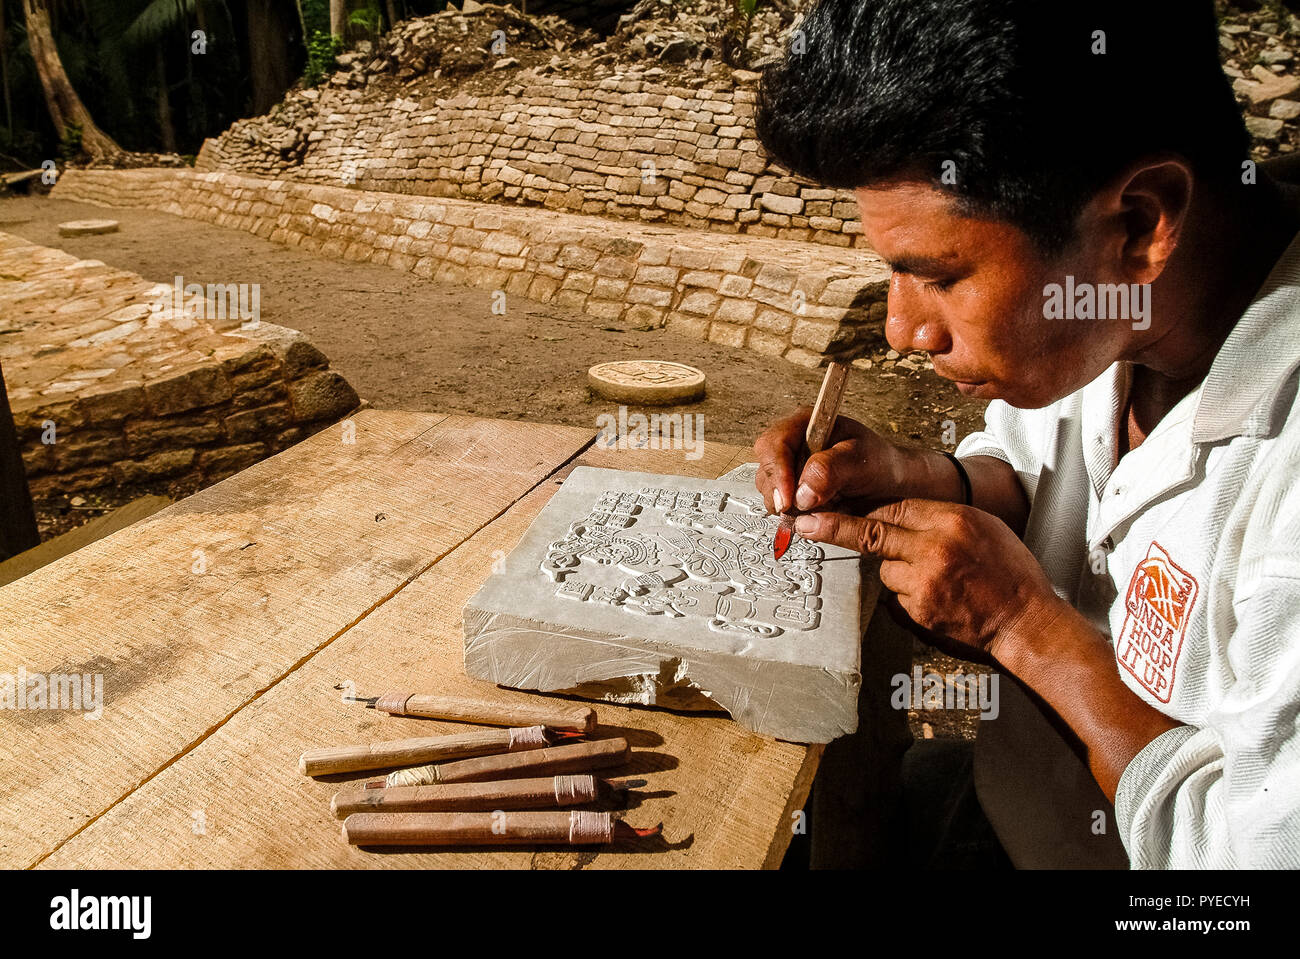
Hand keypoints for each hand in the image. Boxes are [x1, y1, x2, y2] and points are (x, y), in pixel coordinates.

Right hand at [753, 407, 906, 515]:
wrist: (888, 481)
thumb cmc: (878, 462)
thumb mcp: (860, 460)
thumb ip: (829, 470)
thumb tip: (801, 492)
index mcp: (806, 423)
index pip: (775, 444)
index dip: (778, 472)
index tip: (788, 499)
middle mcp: (793, 441)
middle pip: (766, 467)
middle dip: (781, 492)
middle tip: (802, 508)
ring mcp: (790, 465)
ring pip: (769, 488)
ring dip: (787, 504)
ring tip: (818, 506)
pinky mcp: (791, 486)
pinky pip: (778, 502)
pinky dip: (792, 512)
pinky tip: (814, 510)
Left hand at [794, 498, 1068, 657]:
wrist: (1026, 621)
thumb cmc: (1010, 572)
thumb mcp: (982, 526)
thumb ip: (939, 518)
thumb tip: (899, 515)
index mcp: (952, 520)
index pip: (894, 506)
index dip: (865, 508)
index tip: (832, 504)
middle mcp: (934, 549)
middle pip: (872, 532)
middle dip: (834, 527)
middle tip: (803, 523)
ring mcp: (925, 582)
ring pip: (885, 569)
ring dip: (897, 570)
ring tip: (936, 579)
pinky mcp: (919, 610)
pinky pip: (896, 595)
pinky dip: (908, 595)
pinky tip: (937, 597)